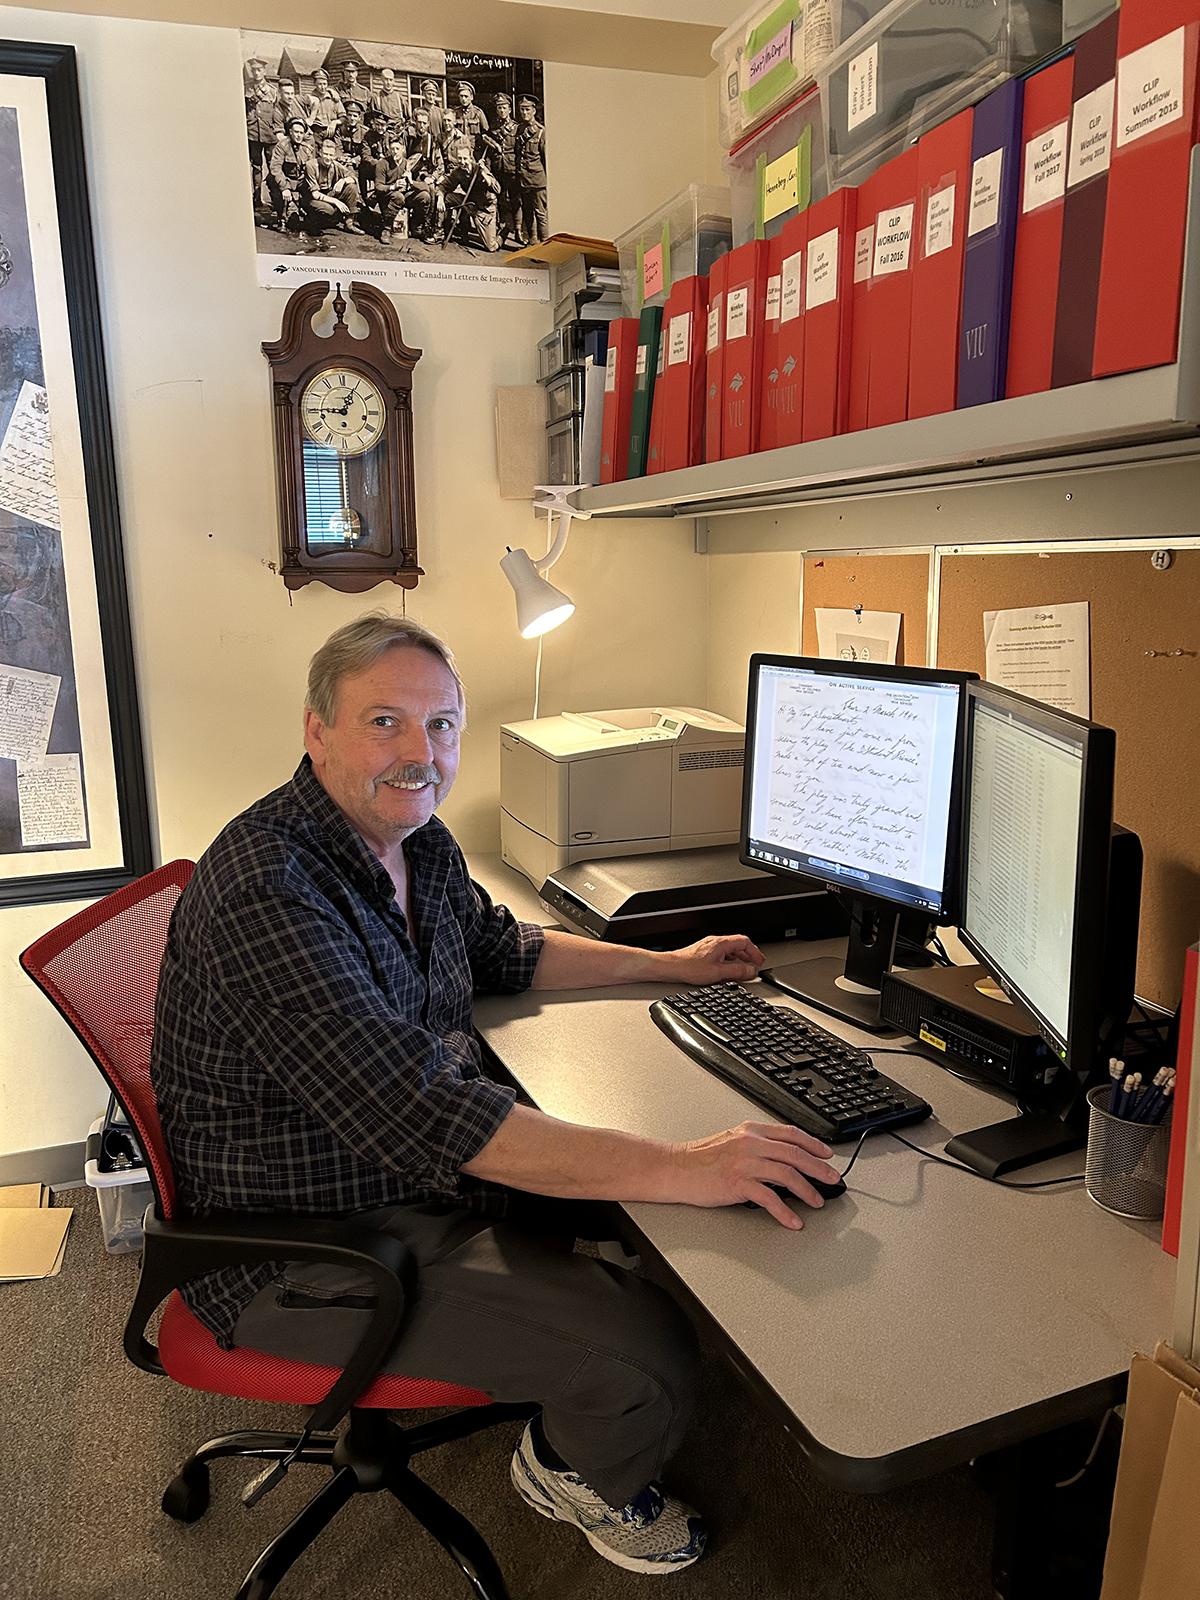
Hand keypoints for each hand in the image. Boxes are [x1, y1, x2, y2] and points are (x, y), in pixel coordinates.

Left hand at [665, 933, 764, 984]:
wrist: (671, 967)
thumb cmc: (689, 968)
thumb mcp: (718, 972)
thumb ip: (737, 971)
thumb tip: (751, 970)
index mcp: (721, 943)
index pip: (745, 942)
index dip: (754, 952)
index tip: (759, 962)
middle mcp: (715, 942)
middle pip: (738, 945)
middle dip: (748, 956)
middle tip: (754, 967)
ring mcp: (709, 947)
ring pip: (730, 950)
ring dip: (739, 960)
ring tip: (742, 971)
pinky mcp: (703, 953)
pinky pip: (721, 955)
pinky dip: (729, 962)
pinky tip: (727, 972)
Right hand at [668, 1121, 838, 1228]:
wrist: (675, 1168)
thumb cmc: (700, 1159)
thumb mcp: (732, 1142)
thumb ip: (757, 1146)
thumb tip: (783, 1160)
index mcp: (751, 1131)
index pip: (791, 1134)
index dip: (813, 1144)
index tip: (827, 1155)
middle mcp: (751, 1143)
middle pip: (795, 1154)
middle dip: (818, 1169)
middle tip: (832, 1180)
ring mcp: (745, 1163)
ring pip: (787, 1174)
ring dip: (807, 1190)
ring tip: (817, 1201)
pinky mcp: (737, 1183)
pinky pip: (769, 1198)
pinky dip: (784, 1212)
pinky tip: (793, 1220)